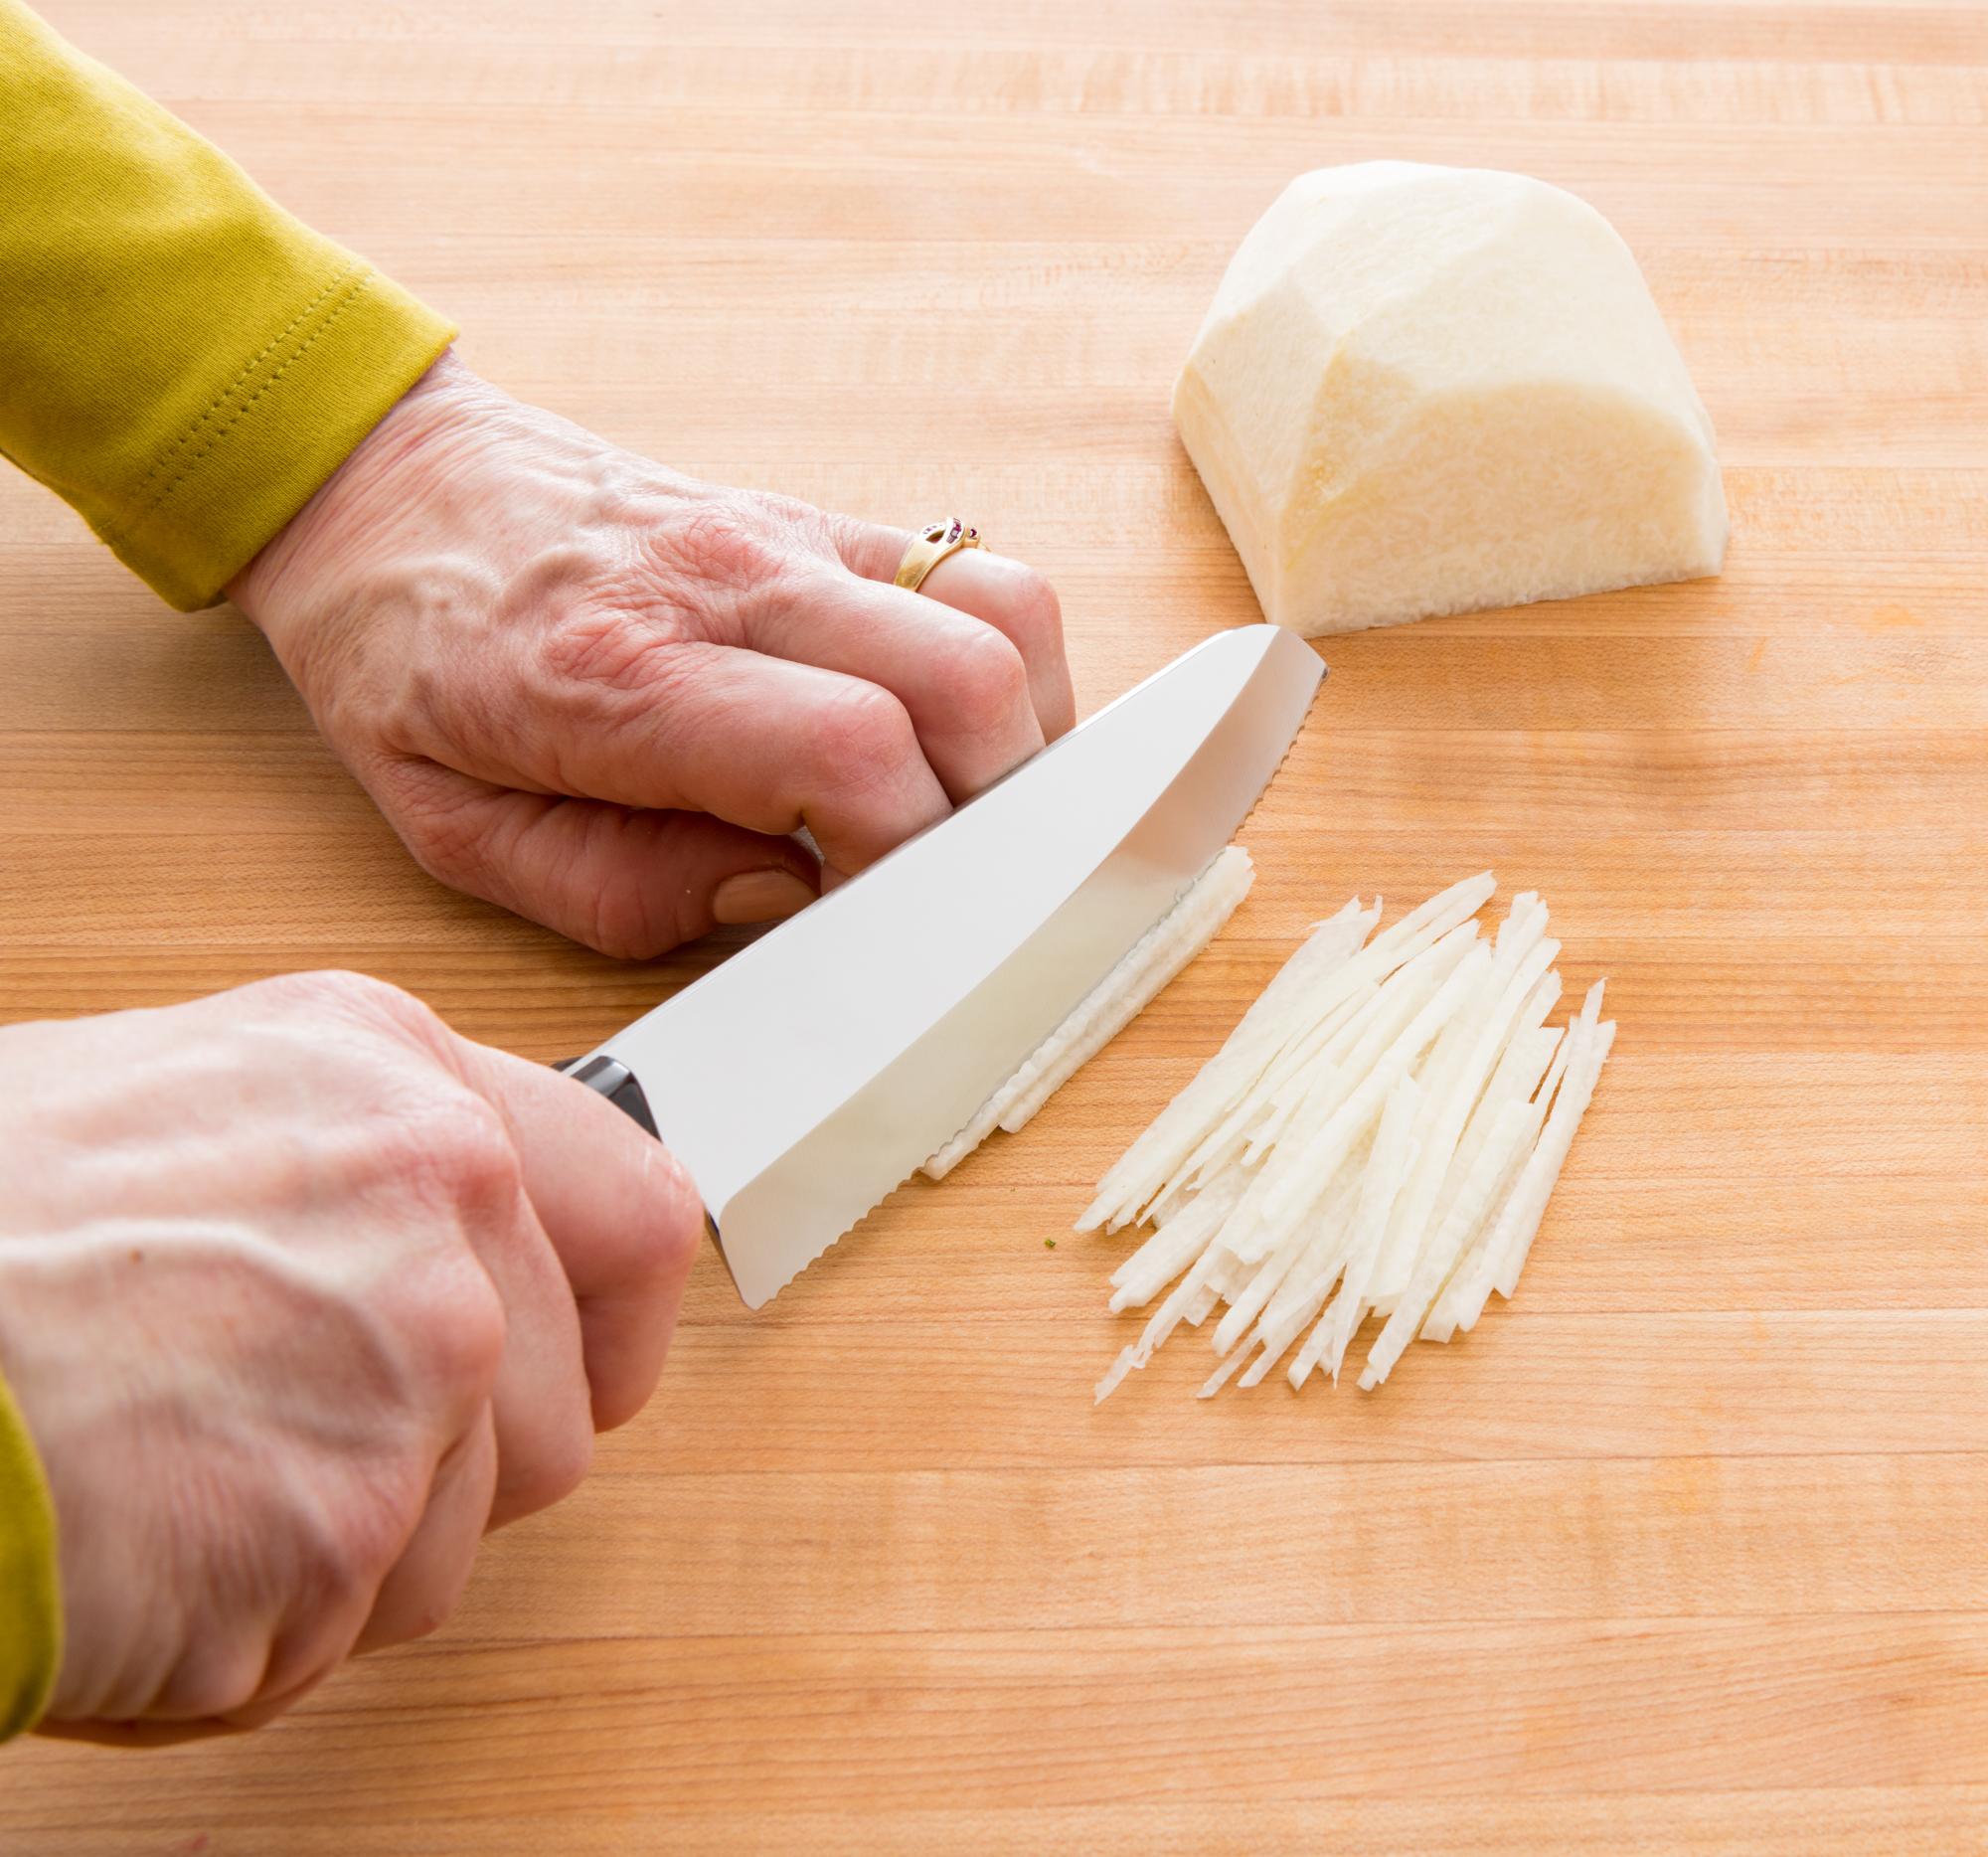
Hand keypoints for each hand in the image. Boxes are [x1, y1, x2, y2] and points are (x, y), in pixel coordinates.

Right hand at [0, 971, 701, 1743]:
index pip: (636, 1216)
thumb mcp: (195, 1106)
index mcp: (399, 1077)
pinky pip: (351, 1626)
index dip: (614, 1323)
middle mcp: (438, 1196)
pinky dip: (254, 1630)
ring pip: (464, 1535)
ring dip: (341, 1554)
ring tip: (183, 1481)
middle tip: (292, 1450)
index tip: (586, 1370)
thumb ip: (368, 1168)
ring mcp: (413, 1358)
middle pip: (563, 1411)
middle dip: (450, 1469)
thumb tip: (483, 1242)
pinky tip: (147, 1547)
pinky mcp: (347, 1520)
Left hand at [230, 353, 1073, 957]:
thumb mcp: (461, 830)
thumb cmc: (408, 660)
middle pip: (968, 677)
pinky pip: (972, 575)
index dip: (904, 857)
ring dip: (1023, 731)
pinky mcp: (815, 517)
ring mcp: (787, 533)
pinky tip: (951, 737)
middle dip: (995, 809)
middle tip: (941, 878)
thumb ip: (623, 888)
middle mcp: (729, 582)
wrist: (381, 480)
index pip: (852, 751)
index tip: (875, 919)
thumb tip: (789, 891)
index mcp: (625, 673)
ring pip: (1004, 611)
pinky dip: (1003, 667)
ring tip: (964, 810)